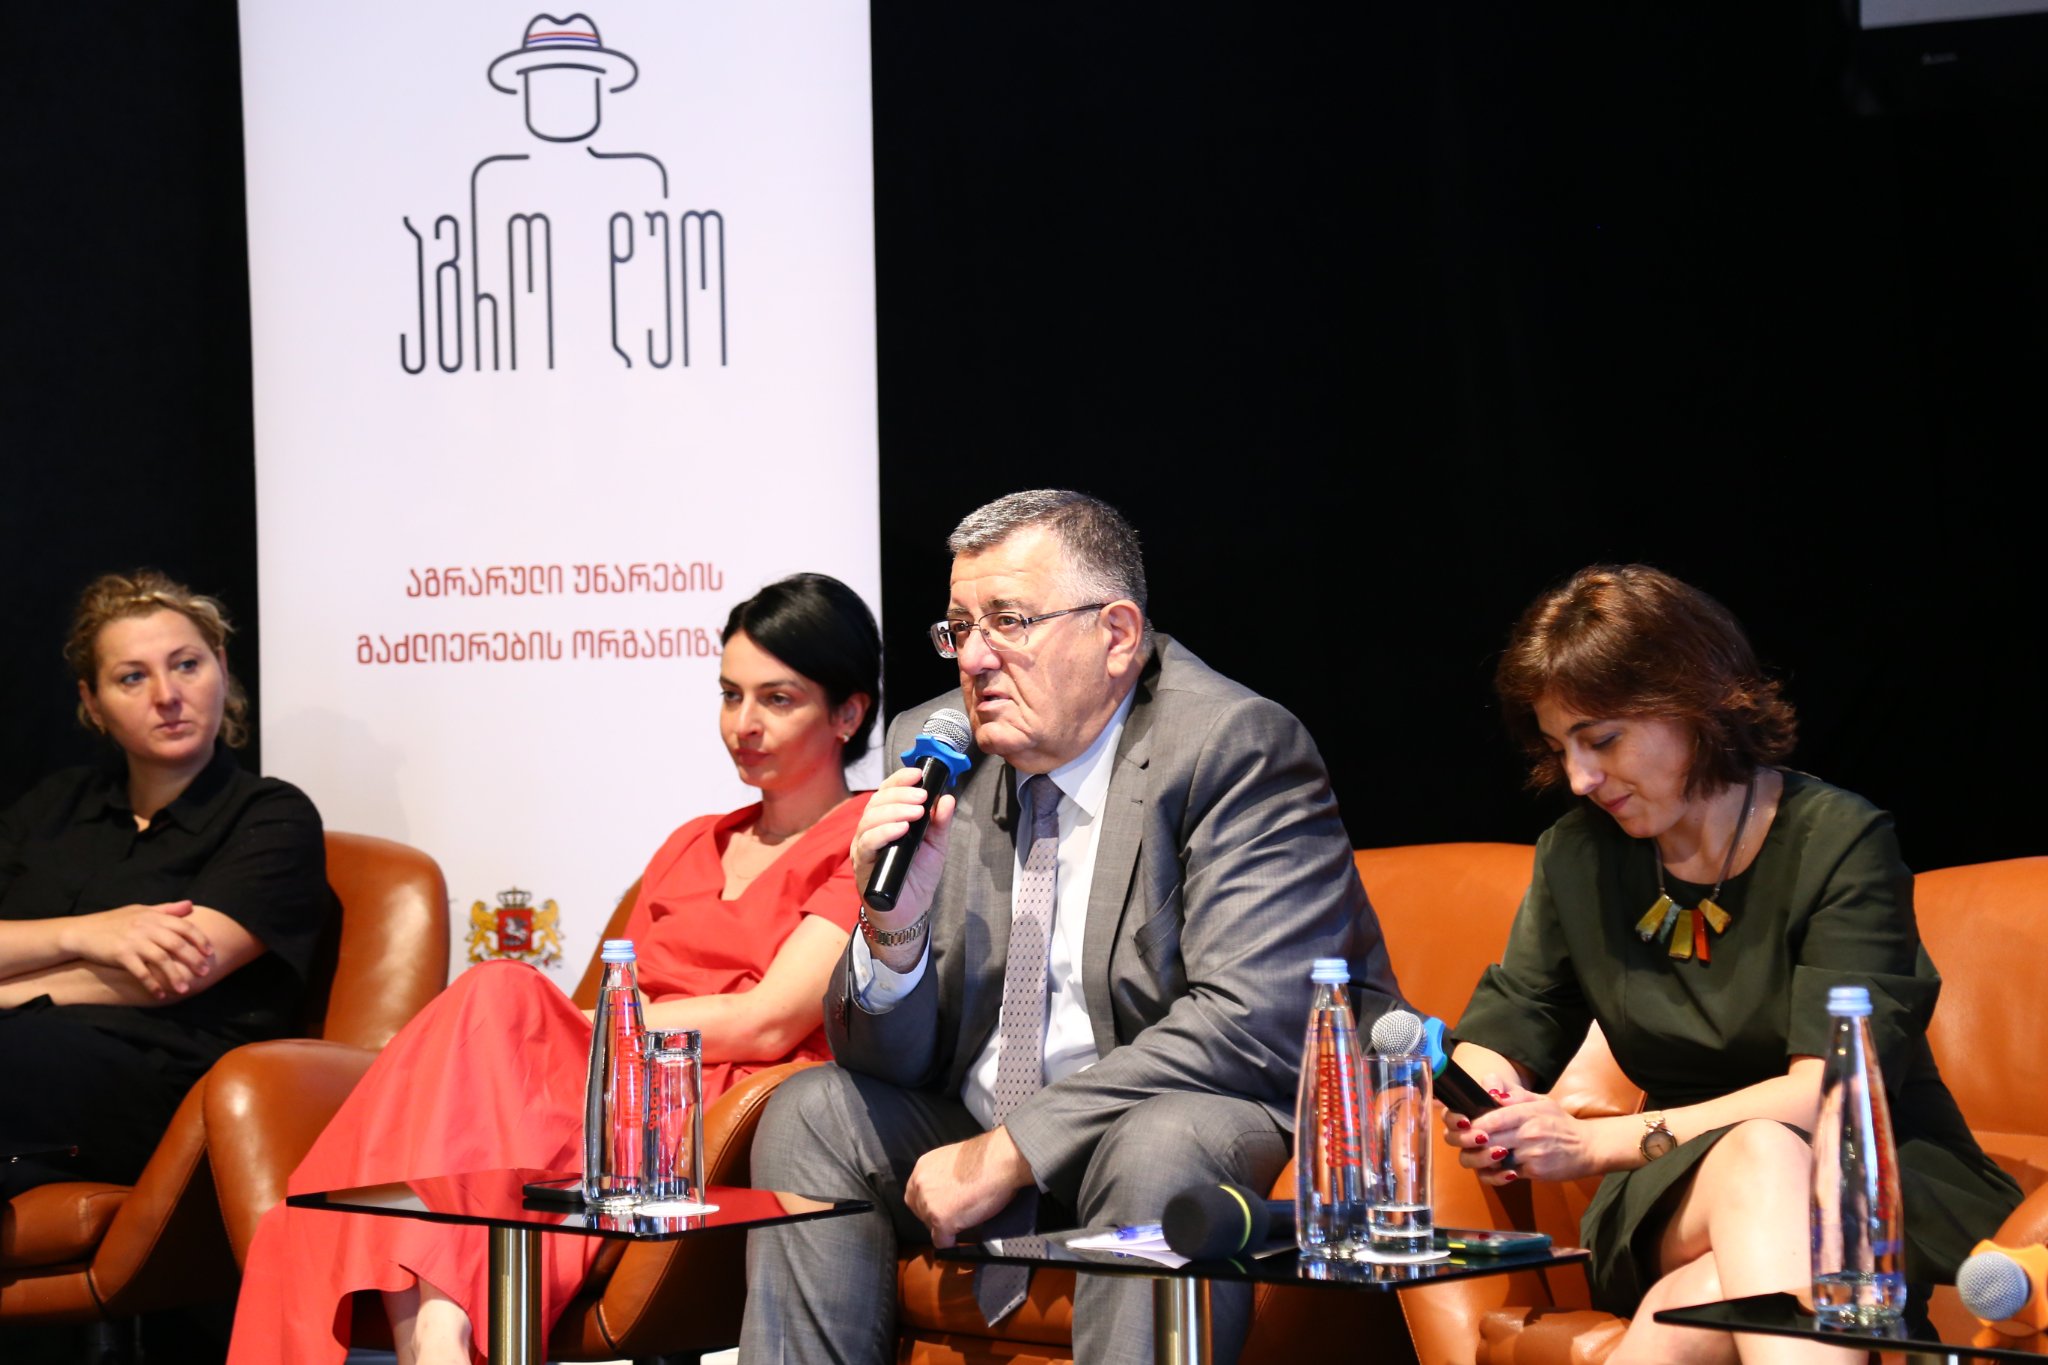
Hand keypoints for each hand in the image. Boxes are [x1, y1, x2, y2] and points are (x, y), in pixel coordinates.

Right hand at [59, 901, 213, 999]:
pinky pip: (141, 972)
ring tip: (184, 989)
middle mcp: (146, 927)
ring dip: (174, 976)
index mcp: (153, 916)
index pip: (184, 926)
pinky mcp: (120, 955)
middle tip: (204, 973)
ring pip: (161, 960)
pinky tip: (160, 995)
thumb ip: (167, 910)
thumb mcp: (141, 910)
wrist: (82, 931)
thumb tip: (191, 905)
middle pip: (176, 944)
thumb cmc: (114, 921)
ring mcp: (133, 941)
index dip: (199, 939)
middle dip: (193, 960)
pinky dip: (152, 984)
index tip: (210, 952)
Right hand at [850, 766, 954, 925]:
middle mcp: (871, 830)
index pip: (887, 792)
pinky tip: (901, 829)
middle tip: (922, 797)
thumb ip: (940, 823)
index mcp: (887, 821)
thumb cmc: (918, 877)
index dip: (900, 780)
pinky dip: (884, 832)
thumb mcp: (935, 846)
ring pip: (870, 820)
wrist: (909, 912)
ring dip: (894, 811)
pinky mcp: (862, 864)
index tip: (918, 773)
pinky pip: (867, 843)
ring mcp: (864, 847)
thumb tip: (947, 798)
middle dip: (900, 795)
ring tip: (916, 812)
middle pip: (877, 802)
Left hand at [903, 1126, 1032, 1247]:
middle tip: (954, 1214)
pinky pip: (942, 1241)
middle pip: (920, 1212)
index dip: (929, 1203)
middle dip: (935, 1216)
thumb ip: (941, 1177)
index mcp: (923, 1168)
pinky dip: (951, 1241)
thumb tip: (945, 1192)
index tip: (942, 1206)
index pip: (914, 1194)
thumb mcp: (951, 1161)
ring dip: (945, 1226)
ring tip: (964, 1219)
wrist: (999, 1160)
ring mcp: (929, 1204)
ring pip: (930, 1226)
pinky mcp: (942, 1220)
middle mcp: (920, 1185)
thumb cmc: (985, 1158)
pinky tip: (961, 1235)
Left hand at [1442, 1078, 1598, 1184]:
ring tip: (1480, 1154)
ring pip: (1491, 1160)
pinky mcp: (1535, 1172)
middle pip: (1485, 1140)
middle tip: (1466, 1141)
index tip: (1462, 1124)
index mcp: (1527, 1113)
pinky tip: (1495, 1168)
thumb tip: (1489, 1089)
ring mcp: (1532, 1154)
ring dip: (1480, 1159)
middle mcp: (1528, 1133)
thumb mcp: (1540, 1102)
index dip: (1471, 1123)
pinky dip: (1495, 1173)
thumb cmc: (1560, 1123)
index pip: (1491, 1118)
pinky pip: (1505, 1175)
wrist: (1588, 1148)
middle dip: (1469, 1142)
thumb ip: (1514, 1095)